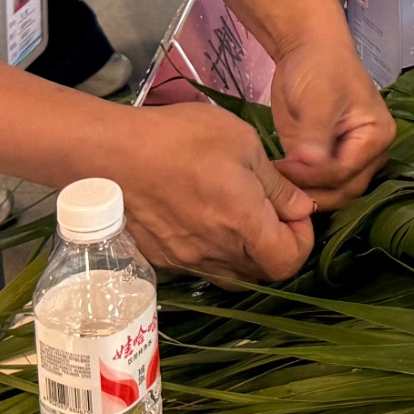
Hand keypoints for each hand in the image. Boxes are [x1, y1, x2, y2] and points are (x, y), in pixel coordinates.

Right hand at [105, 100, 317, 281]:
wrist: (111, 154)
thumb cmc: (180, 139)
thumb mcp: (242, 143)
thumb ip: (276, 184)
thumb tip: (302, 208)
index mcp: (242, 223)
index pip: (289, 262)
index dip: (302, 240)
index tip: (294, 211)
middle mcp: (216, 253)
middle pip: (263, 272)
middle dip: (277, 245)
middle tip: (269, 210)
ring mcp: (187, 261)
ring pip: (233, 274)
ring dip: (246, 252)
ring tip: (236, 213)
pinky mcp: (164, 260)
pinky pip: (202, 267)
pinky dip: (215, 251)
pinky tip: (205, 217)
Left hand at [266, 35, 394, 208]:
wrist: (306, 50)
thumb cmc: (320, 67)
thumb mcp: (320, 98)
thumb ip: (316, 134)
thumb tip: (308, 164)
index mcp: (376, 137)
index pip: (347, 171)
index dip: (316, 175)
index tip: (285, 167)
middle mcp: (367, 154)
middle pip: (343, 189)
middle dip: (312, 191)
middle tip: (277, 185)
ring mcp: (345, 158)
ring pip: (329, 192)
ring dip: (303, 193)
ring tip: (274, 185)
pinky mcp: (322, 159)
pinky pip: (313, 183)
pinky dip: (297, 186)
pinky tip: (275, 181)